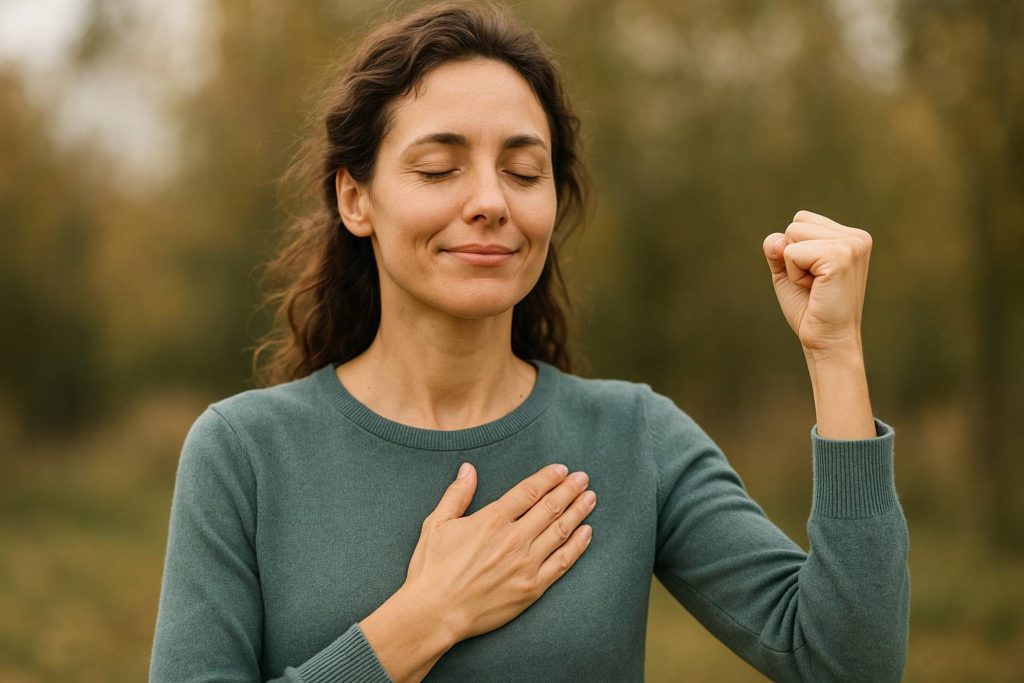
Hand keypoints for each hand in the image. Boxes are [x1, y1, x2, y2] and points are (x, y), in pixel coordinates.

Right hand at [402, 463, 595, 642]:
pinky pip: (562, 563)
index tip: (562, 470)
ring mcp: (526, 564)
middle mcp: (513, 539)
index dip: (548, 478)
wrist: (434, 613)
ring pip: (561, 531)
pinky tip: (586, 533)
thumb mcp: (436, 524)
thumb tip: (468, 469)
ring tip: (590, 498)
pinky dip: (578, 546)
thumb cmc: (431, 569)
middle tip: (584, 478)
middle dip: (570, 489)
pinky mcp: (532, 588)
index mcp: (492, 520)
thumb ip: (456, 494)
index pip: (529, 491)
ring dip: (578, 512)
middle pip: (550, 507)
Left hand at [763, 210, 873, 353]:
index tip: (814, 277)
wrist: (827, 341)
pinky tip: (814, 289)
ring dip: (793, 265)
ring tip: (815, 286)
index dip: (794, 250)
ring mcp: (852, 244)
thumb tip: (776, 240)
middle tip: (814, 284)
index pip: (801, 220)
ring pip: (792, 233)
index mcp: (851, 236)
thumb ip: (777, 247)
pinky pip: (792, 252)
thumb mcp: (788, 270)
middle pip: (796, 223)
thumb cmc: (810, 308)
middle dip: (792, 255)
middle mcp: (857, 236)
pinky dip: (794, 274)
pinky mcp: (841, 256)